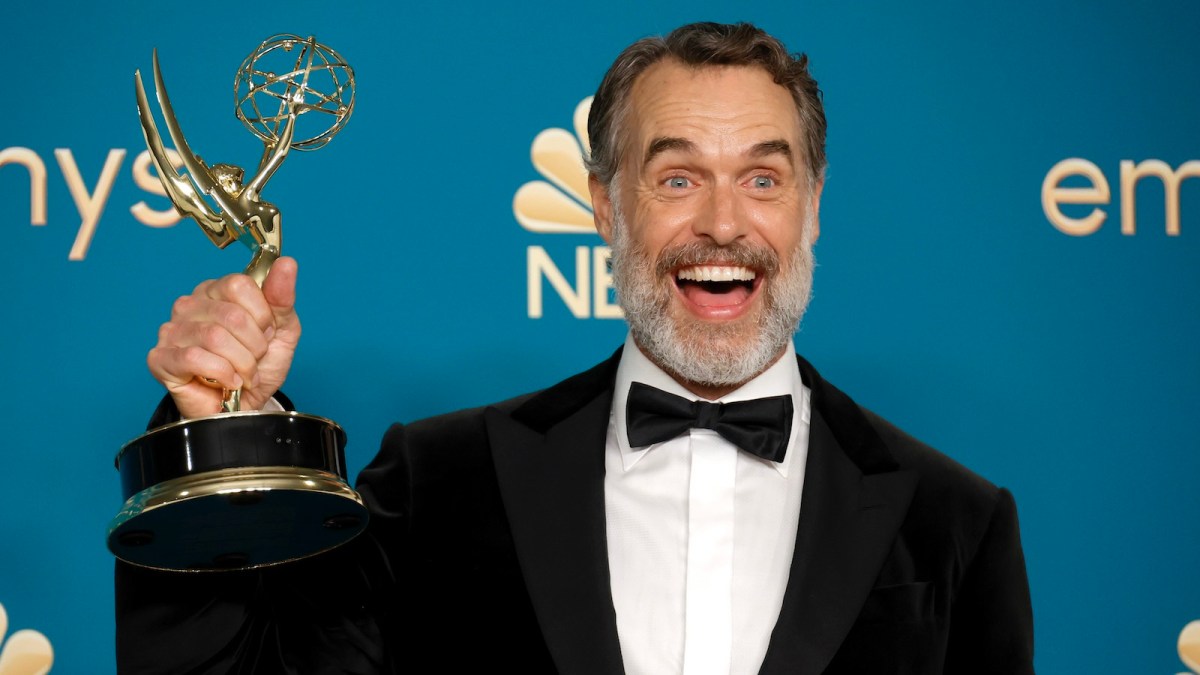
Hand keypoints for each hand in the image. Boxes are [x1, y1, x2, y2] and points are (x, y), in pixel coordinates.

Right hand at [148, 257, 300, 418]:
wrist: (244, 408)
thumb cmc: (258, 367)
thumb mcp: (282, 331)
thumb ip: (282, 297)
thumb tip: (286, 263)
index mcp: (216, 291)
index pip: (239, 284)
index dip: (261, 315)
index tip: (265, 333)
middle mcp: (190, 305)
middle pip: (231, 314)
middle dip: (254, 344)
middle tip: (254, 359)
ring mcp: (172, 330)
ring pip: (214, 337)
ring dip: (241, 363)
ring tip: (243, 373)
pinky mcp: (160, 358)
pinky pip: (194, 358)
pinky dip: (222, 374)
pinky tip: (227, 382)